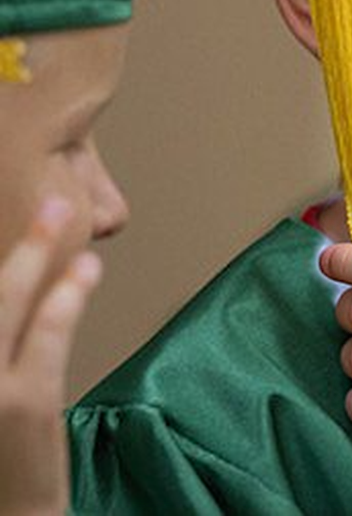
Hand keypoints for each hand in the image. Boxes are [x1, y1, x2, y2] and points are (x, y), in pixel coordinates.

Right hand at [0, 198, 101, 515]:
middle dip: (9, 246)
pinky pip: (46, 337)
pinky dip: (67, 297)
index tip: (1, 235)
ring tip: (59, 214)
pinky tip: (86, 268)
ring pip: (5, 304)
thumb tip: (11, 299)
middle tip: (38, 202)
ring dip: (33, 253)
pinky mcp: (23, 405)